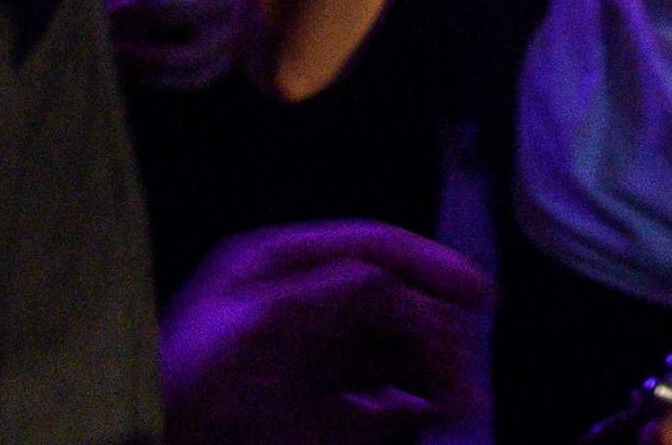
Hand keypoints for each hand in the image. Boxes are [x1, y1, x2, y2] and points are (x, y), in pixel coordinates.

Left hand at [107, 0, 255, 90]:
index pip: (191, 12)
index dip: (150, 11)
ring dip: (150, 72)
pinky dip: (166, 75)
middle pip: (190, 57)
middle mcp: (246, 25)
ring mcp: (239, 42)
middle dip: (141, 53)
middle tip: (105, 38)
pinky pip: (199, 74)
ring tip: (114, 55)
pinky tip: (135, 61)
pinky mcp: (230, 49)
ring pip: (194, 74)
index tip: (119, 2)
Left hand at [160, 222, 492, 444]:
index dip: (431, 267)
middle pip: (390, 304)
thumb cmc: (190, 389)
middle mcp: (296, 308)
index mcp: (277, 269)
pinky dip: (405, 411)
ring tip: (456, 405)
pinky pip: (373, 405)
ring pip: (390, 356)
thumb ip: (340, 293)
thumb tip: (405, 297)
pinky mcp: (306, 416)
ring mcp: (300, 363)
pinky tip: (425, 420)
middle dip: (436, 335)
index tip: (482, 296)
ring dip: (429, 374)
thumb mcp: (266, 323)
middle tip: (467, 381)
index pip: (372, 250)